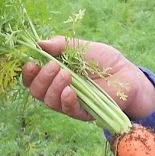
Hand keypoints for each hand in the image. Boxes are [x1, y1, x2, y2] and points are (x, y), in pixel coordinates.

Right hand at [22, 36, 154, 120]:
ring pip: (49, 101)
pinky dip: (65, 101)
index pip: (32, 78)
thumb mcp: (80, 47)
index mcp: (53, 74)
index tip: (31, 63)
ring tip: (66, 74)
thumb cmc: (104, 60)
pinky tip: (69, 91)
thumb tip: (39, 43)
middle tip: (54, 66)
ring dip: (53, 88)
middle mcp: (57, 89)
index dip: (28, 73)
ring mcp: (69, 102)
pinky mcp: (83, 112)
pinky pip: (67, 110)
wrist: (127, 74)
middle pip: (36, 91)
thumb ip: (60, 45)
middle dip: (41, 79)